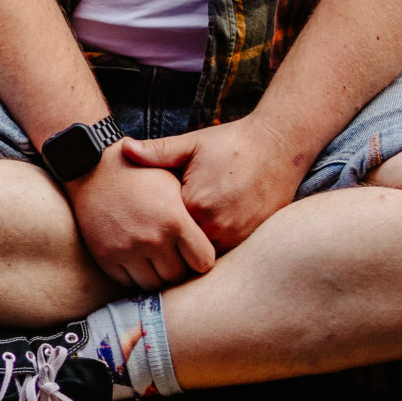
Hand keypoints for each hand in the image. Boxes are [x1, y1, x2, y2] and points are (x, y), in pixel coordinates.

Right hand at [63, 142, 218, 292]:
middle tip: (174, 254)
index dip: (201, 257)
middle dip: (179, 267)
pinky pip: (128, 282)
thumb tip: (219, 236)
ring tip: (156, 257)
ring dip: (157, 274)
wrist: (93, 168)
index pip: (204, 262)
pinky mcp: (106, 256)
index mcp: (175, 219)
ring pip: (153, 284)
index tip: (195, 250)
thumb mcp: (173, 181)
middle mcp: (152, 238)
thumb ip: (195, 212)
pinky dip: (134, 274)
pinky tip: (137, 258)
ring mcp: (127, 249)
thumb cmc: (140, 173)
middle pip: (178, 275)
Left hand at [124, 119, 304, 251]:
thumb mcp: (192, 144)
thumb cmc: (231, 144)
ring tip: (176, 239)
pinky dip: (210, 248)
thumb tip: (123, 148)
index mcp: (196, 205)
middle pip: (181, 248)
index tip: (142, 219)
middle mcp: (217, 227)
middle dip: (168, 242)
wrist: (278, 147)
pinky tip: (202, 236)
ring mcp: (237, 238)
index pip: (162, 228)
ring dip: (190, 249)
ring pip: (202, 256)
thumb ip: (157, 151)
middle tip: (153, 235)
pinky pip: (223, 255)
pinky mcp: (251, 241)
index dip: (151, 224)